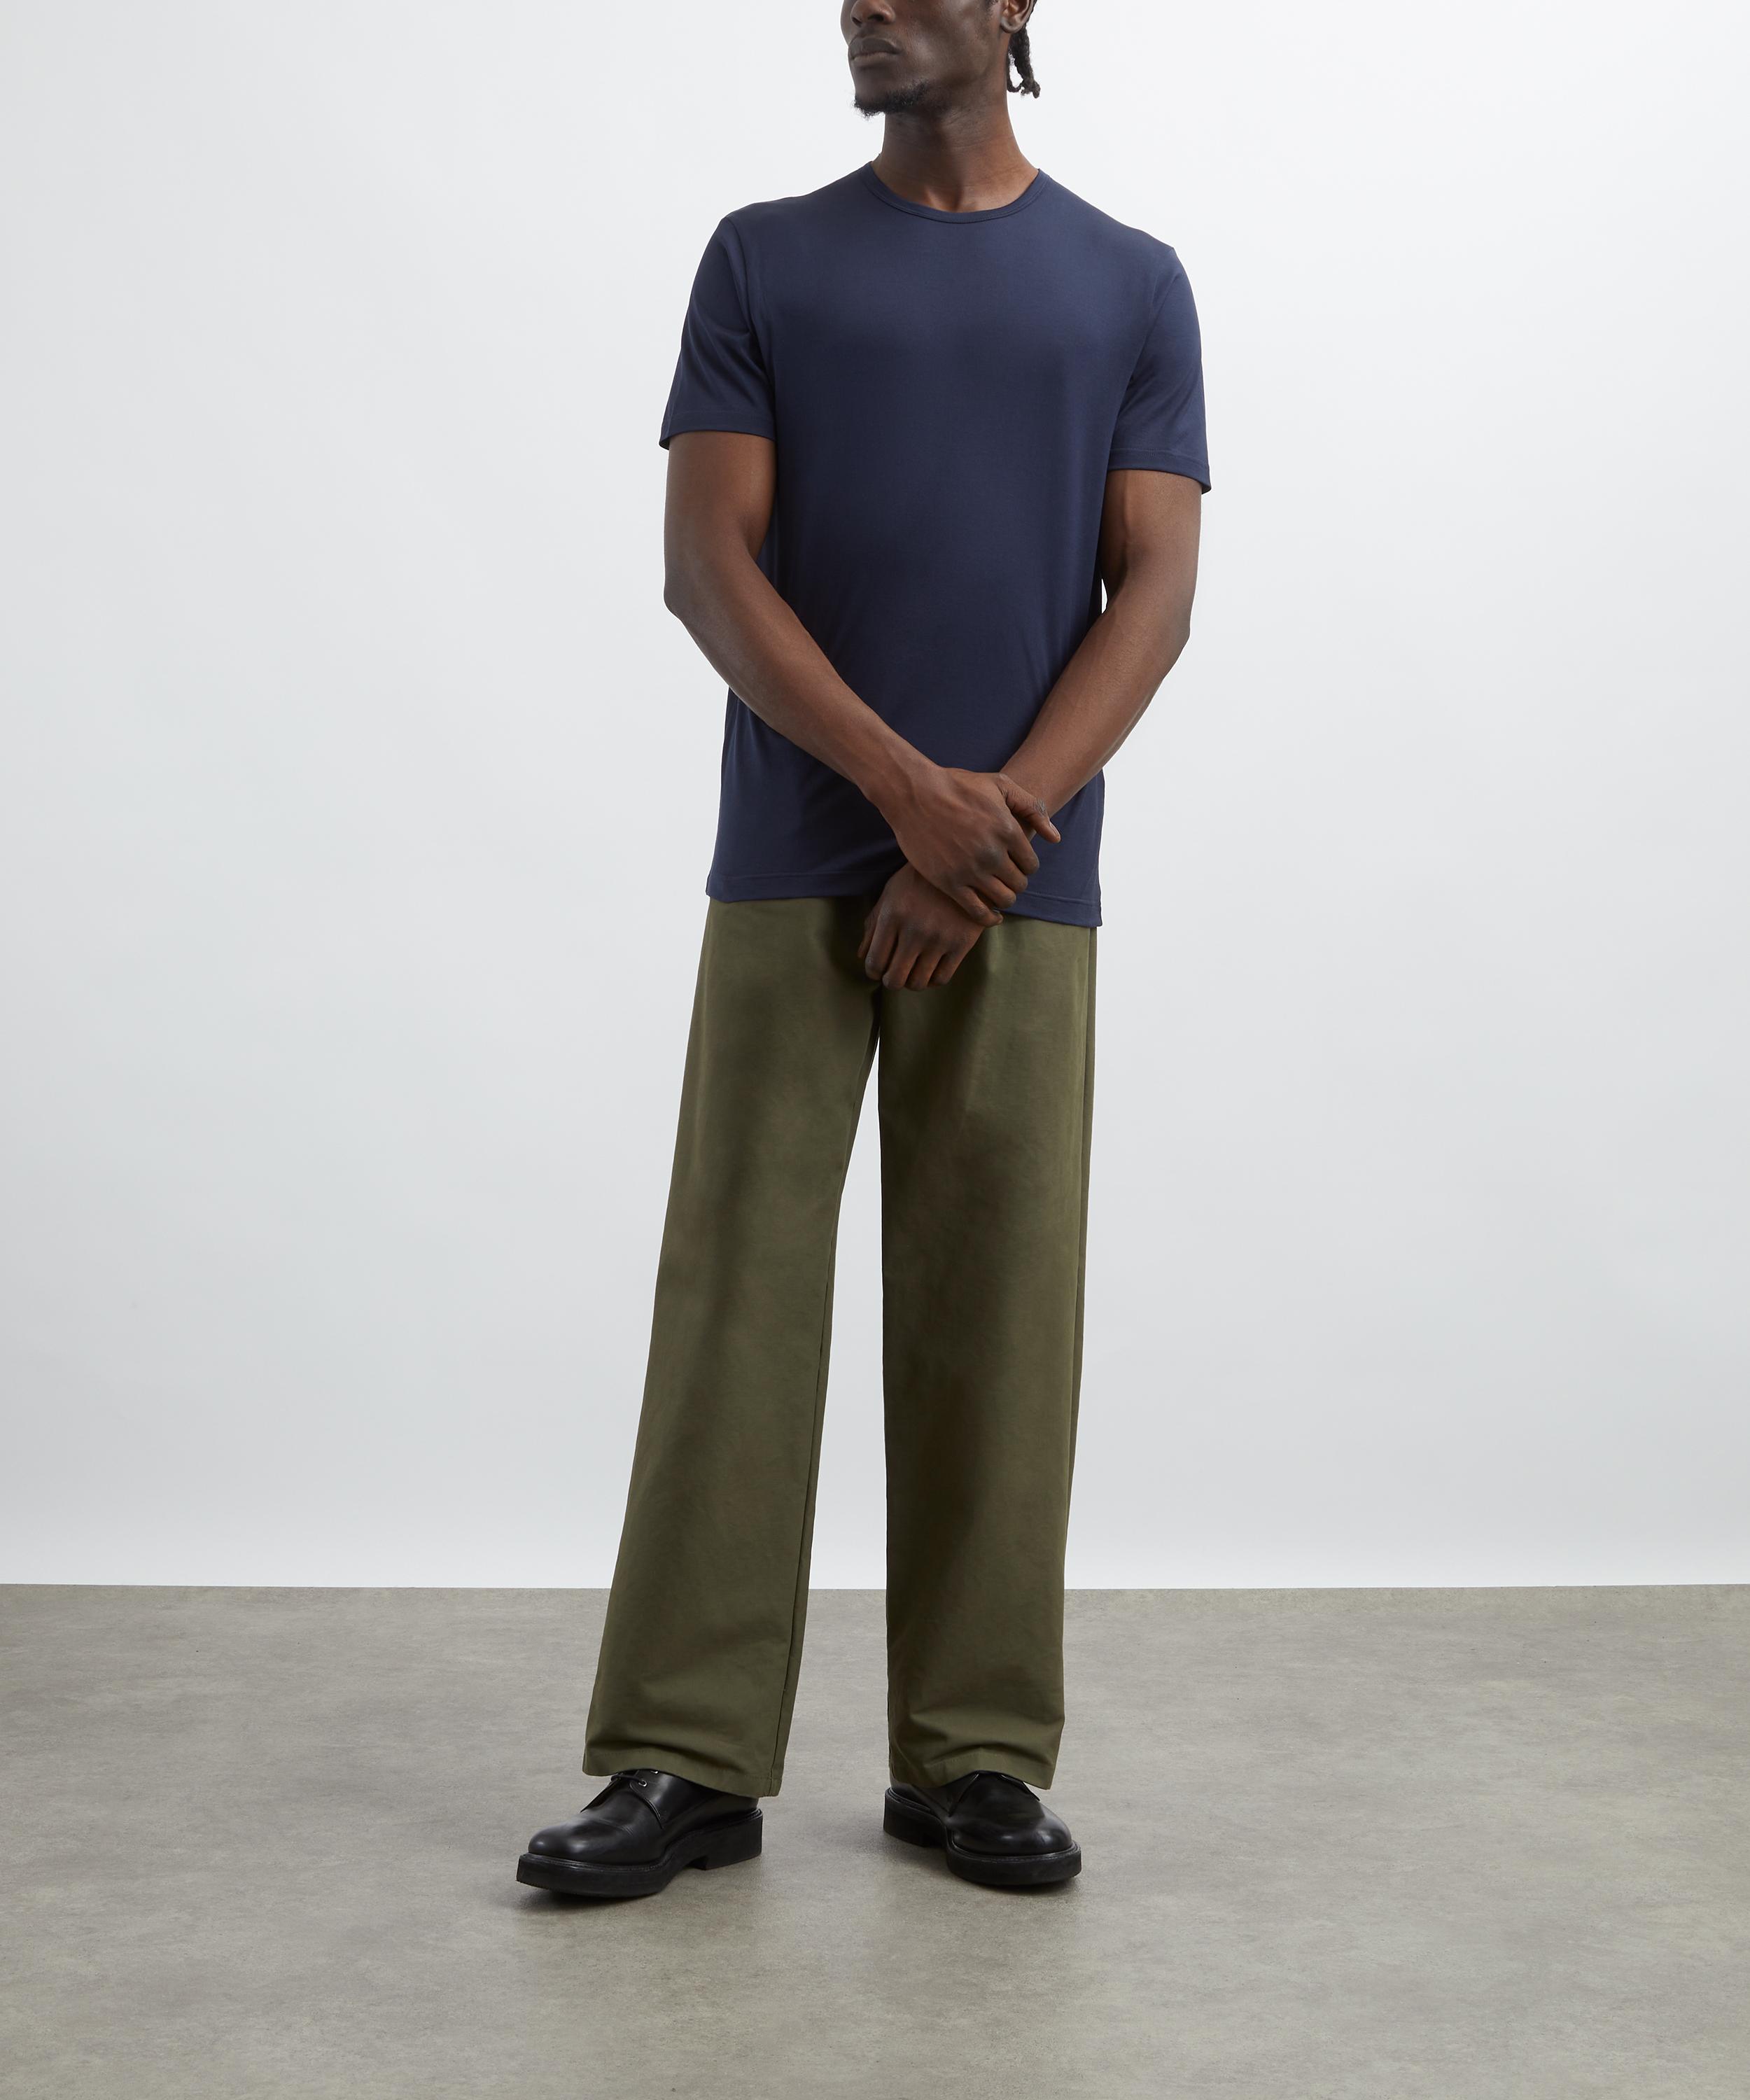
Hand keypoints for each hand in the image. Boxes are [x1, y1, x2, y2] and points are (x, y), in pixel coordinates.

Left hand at [858, 864, 990, 988]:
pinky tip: (931, 967)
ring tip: (913, 969)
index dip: (874, 971)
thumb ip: (873, 924)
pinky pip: (941, 978)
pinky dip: (932, 979)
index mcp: (893, 916)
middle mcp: (914, 930)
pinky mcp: (961, 944)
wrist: (964, 866)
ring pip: (918, 983)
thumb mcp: (891, 893)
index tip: (879, 969)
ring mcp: (939, 939)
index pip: (875, 962)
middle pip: (895, 980)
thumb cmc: (919, 880)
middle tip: (895, 973)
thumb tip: (861, 955)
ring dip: (912, 981)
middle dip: (891, 981)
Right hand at [876, 764, 1059, 925]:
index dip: (1026, 866)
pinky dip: (988, 918)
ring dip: (1004, 898)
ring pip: (1003, 899)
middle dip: (1016, 881)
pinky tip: (990, 915)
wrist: (914, 793)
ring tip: (996, 890)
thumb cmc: (957, 785)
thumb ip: (1032, 808)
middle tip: (1006, 877)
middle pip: (1019, 884)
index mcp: (1008, 830)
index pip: (1031, 864)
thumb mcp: (1000, 784)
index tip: (1016, 863)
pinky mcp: (949, 883)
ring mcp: (970, 870)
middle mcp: (992, 853)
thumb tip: (1054, 838)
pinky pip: (978, 912)